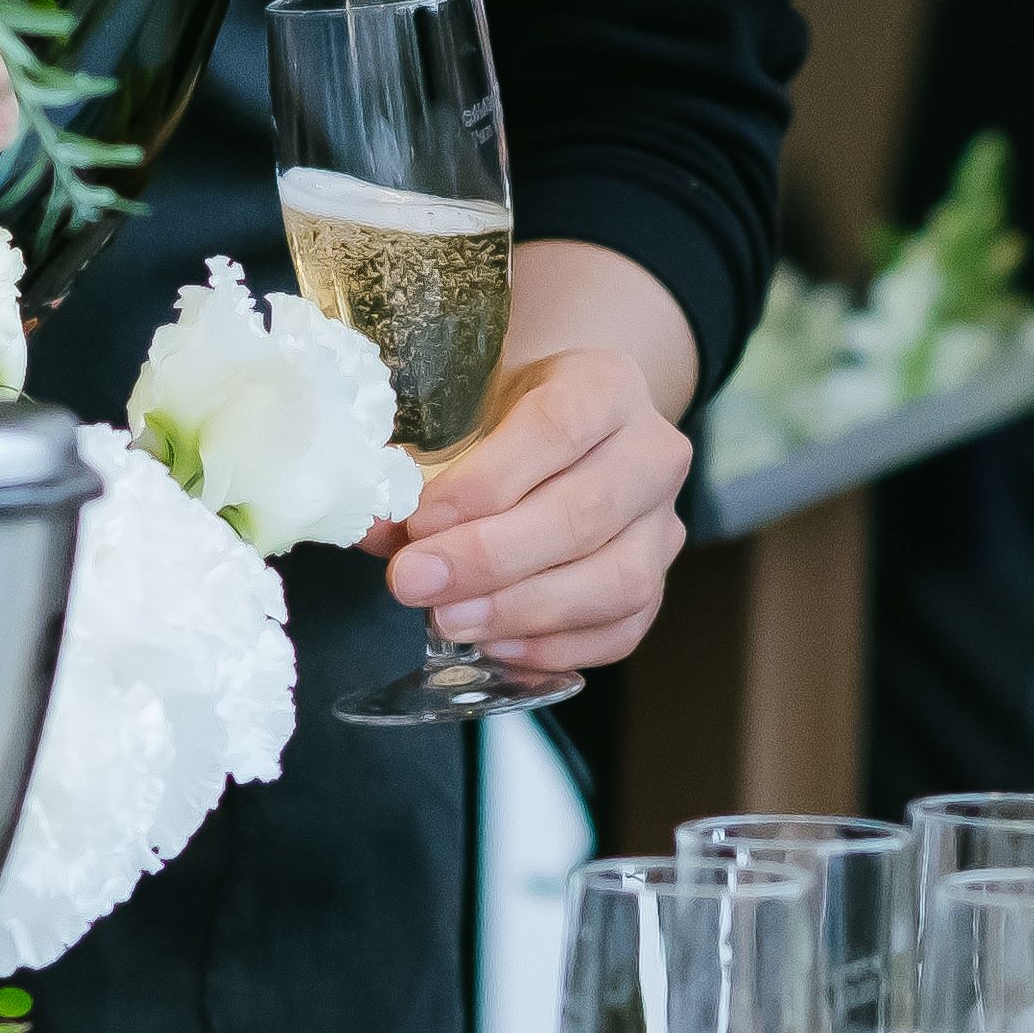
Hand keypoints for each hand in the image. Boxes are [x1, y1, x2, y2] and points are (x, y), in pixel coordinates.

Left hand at [360, 342, 694, 672]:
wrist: (571, 422)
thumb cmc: (507, 413)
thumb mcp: (463, 411)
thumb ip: (419, 467)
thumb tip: (369, 526)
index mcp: (606, 385)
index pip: (556, 430)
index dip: (487, 482)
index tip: (420, 521)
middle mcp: (651, 452)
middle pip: (584, 514)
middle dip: (490, 559)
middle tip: (415, 584)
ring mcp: (664, 522)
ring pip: (617, 580)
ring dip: (524, 610)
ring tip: (449, 621)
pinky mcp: (659, 579)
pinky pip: (623, 628)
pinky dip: (557, 647)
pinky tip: (496, 647)